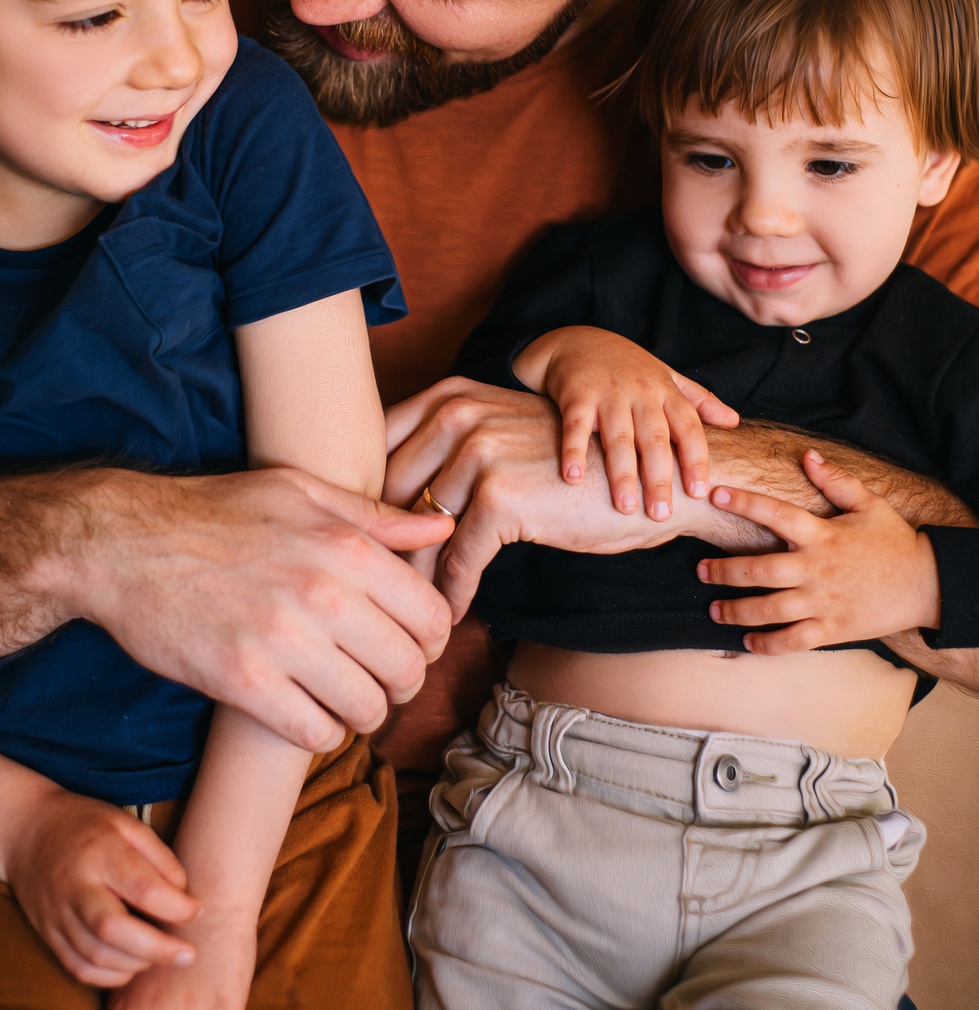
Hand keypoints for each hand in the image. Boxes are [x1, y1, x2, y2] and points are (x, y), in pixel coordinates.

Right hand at [2, 789, 201, 987]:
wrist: (26, 831)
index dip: (176, 907)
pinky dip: (110, 976)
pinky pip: (79, 969)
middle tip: (188, 955)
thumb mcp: (127, 824)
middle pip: (114, 930)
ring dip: (137, 964)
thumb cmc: (86, 825)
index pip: (143, 888)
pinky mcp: (47, 934)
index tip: (197, 911)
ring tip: (162, 956)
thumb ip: (159, 857)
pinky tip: (132, 965)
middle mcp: (74, 886)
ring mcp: (57, 914)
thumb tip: (184, 897)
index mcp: (99, 852)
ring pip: (97, 956)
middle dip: (157, 949)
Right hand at [51, 467, 452, 752]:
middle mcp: (322, 593)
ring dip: (361, 712)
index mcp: (345, 545)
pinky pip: (315, 732)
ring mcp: (282, 640)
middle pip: (408, 669)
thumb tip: (439, 530)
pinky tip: (305, 711)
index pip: (433, 617)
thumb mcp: (299, 492)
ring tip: (341, 697)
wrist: (123, 543)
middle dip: (401, 682)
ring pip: (368, 708)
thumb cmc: (214, 512)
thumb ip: (374, 516)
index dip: (430, 641)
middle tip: (376, 678)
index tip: (407, 644)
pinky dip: (320, 731)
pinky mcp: (243, 682)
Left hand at [385, 379, 692, 620]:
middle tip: (379, 585)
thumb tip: (387, 496)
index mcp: (452, 395)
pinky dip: (454, 593)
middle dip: (384, 543)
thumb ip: (450, 447)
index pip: (379, 444)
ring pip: (421, 530)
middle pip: (391, 490)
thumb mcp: (505, 433)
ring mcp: (479, 453)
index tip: (361, 535)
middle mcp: (459, 415)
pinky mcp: (500, 498)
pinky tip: (454, 613)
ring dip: (415, 577)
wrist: (648, 476)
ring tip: (412, 608)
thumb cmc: (575, 465)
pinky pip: (458, 559)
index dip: (367, 493)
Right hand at [514, 327, 737, 516]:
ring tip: (625, 507)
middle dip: (659, 478)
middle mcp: (640, 392)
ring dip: (621, 473)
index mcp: (666, 391)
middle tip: (661, 513)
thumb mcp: (666, 377)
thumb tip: (734, 422)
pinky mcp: (576, 395)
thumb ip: (698, 400)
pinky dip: (574, 451)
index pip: (688, 427)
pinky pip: (576, 426)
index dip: (695, 459)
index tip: (699, 492)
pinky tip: (572, 477)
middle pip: (654, 439)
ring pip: (618, 437)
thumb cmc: (628, 367)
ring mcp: (608, 393)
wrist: (576, 341)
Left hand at [699, 450, 941, 652]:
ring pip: (770, 609)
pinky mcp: (833, 630)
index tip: (715, 495)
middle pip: (760, 570)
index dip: (744, 502)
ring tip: (714, 608)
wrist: (927, 585)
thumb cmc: (893, 542)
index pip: (775, 514)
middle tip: (700, 570)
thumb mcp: (869, 504)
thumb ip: (836, 480)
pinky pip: (793, 641)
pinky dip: (768, 644)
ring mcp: (823, 602)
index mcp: (823, 534)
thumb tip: (807, 455)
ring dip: (736, 610)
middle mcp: (817, 569)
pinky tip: (749, 641)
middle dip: (724, 571)